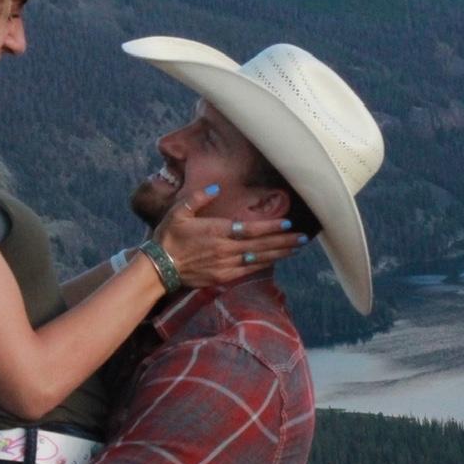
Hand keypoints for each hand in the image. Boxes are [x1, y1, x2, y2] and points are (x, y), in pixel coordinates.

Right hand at [153, 187, 304, 287]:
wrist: (159, 267)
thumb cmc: (168, 236)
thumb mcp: (179, 211)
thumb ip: (199, 197)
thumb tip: (216, 186)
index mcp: (216, 231)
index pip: (250, 230)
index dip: (270, 227)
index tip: (287, 223)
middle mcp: (225, 249)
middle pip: (260, 245)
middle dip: (284, 241)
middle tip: (303, 237)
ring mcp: (226, 265)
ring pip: (259, 259)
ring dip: (279, 253)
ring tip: (297, 248)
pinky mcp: (223, 276)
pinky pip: (249, 270)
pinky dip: (265, 264)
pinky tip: (277, 259)